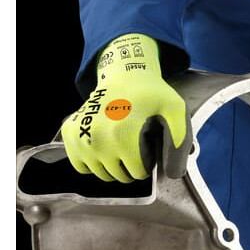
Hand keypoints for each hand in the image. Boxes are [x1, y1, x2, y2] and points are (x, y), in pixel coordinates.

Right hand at [62, 34, 190, 181]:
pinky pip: (82, 166)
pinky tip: (104, 145)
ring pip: (102, 174)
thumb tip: (173, 174)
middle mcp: (97, 139)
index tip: (148, 145)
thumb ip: (180, 140)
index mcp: (123, 136)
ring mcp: (80, 137)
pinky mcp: (69, 134)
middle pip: (120, 176)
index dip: (148, 162)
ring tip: (121, 142)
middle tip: (135, 142)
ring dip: (113, 165)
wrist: (123, 74)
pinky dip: (92, 161)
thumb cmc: (150, 94)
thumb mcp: (174, 109)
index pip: (138, 172)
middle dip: (131, 165)